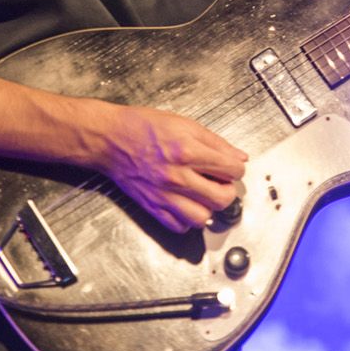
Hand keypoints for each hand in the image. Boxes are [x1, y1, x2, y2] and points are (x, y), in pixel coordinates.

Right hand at [93, 103, 247, 232]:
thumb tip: (239, 157)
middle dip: (227, 191)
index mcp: (188, 151)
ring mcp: (164, 195)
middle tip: (220, 183)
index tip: (231, 167)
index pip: (232, 170)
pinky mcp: (152, 207)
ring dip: (208, 208)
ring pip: (202, 218)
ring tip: (203, 196)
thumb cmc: (142, 127)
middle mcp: (177, 176)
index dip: (236, 168)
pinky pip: (179, 227)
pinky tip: (186, 204)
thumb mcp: (184, 124)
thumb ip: (215, 142)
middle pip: (222, 198)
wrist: (109, 139)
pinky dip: (187, 220)